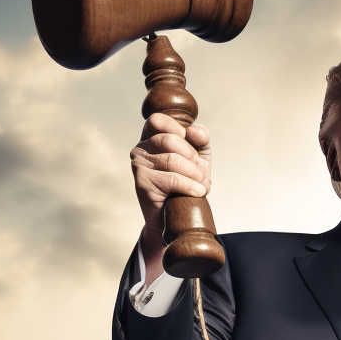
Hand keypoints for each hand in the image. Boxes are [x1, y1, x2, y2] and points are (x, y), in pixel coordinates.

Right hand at [130, 112, 211, 283]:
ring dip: (194, 174)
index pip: (159, 120)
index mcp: (151, 137)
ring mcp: (138, 165)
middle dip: (193, 158)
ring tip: (202, 186)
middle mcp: (140, 148)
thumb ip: (200, 140)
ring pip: (172, 160)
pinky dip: (190, 186)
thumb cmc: (186, 185)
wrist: (175, 219)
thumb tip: (197, 131)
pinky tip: (197, 193)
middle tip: (202, 175)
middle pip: (170, 140)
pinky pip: (172, 179)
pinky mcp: (142, 183)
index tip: (193, 152)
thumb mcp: (198, 159)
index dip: (181, 131)